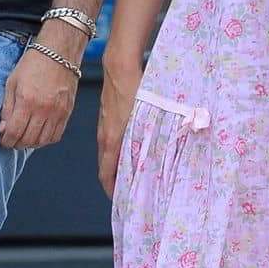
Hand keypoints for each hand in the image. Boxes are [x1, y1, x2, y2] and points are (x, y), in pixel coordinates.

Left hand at [0, 47, 79, 149]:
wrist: (58, 52)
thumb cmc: (33, 64)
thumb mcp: (12, 82)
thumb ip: (7, 108)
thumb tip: (3, 129)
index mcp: (27, 100)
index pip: (14, 132)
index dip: (7, 141)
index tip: (4, 140)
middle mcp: (43, 109)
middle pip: (28, 140)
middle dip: (17, 144)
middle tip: (12, 140)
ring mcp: (57, 112)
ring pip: (43, 141)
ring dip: (31, 143)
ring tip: (24, 137)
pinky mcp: (67, 112)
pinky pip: (56, 135)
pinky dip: (46, 139)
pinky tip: (39, 133)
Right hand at [97, 60, 141, 197]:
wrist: (120, 67)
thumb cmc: (134, 91)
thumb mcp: (147, 118)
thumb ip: (153, 139)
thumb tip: (164, 155)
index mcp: (111, 140)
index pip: (105, 173)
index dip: (111, 190)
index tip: (120, 200)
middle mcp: (104, 135)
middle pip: (106, 165)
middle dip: (115, 180)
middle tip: (130, 190)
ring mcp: (104, 125)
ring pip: (108, 152)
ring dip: (117, 164)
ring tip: (133, 171)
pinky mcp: (107, 116)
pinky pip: (110, 139)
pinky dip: (118, 149)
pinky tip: (132, 146)